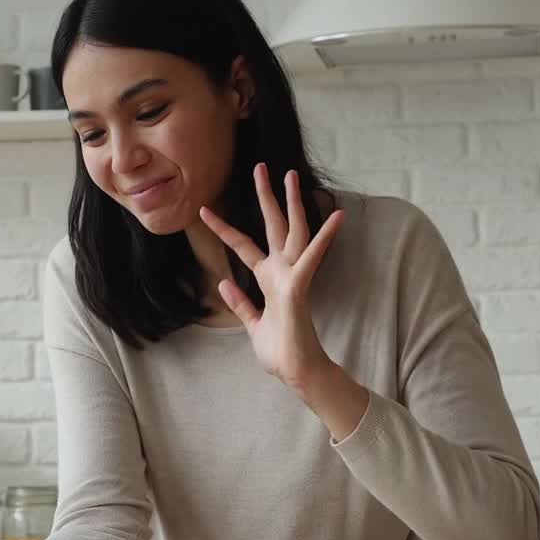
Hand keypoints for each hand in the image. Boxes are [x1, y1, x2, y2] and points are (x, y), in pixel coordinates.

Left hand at [199, 163, 344, 400]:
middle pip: (272, 226)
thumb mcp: (252, 324)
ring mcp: (292, 277)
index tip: (203, 211)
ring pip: (293, 232)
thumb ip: (241, 304)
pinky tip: (336, 218)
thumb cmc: (279, 351)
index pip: (243, 247)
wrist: (297, 371)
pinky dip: (322, 239)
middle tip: (261, 167)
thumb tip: (224, 284)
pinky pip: (311, 259)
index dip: (223, 228)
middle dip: (266, 197)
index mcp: (268, 279)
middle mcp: (281, 272)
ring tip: (292, 175)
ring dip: (293, 203)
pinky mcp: (298, 288)